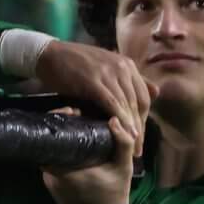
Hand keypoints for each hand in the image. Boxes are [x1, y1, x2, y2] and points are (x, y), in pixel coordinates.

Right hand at [34, 39, 153, 138]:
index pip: (144, 96)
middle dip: (140, 127)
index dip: (144, 119)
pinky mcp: (94, 80)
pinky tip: (123, 133)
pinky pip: (112, 103)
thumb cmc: (73, 64)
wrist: (47, 54)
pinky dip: (120, 120)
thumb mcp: (105, 67)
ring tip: (131, 146)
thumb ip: (129, 79)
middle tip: (138, 148)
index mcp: (127, 64)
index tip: (140, 137)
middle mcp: (122, 66)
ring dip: (131, 127)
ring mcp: (108, 72)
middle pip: (138, 102)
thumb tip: (156, 91)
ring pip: (127, 104)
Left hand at [44, 109, 139, 203]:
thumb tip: (113, 120)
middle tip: (72, 115)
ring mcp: (47, 179)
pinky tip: (70, 145)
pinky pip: (50, 162)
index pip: (50, 138)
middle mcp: (50, 173)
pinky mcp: (49, 184)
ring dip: (59, 140)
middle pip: (48, 142)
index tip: (70, 112)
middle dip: (59, 126)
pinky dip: (58, 153)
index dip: (57, 121)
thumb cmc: (114, 193)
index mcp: (65, 168)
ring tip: (72, 126)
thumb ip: (122, 145)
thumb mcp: (123, 169)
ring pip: (48, 151)